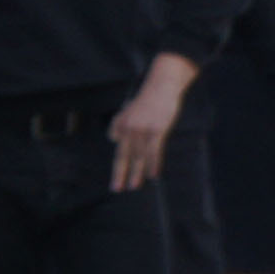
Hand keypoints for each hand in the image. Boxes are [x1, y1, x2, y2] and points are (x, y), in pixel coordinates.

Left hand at [109, 54, 199, 192]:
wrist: (162, 84)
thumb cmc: (148, 96)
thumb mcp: (129, 107)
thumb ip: (120, 123)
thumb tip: (113, 138)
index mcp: (121, 122)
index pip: (116, 145)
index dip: (118, 159)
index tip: (119, 174)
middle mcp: (128, 127)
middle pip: (123, 155)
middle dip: (119, 173)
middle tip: (116, 189)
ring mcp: (142, 130)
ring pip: (138, 156)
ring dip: (136, 173)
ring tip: (134, 187)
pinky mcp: (157, 130)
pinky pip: (154, 151)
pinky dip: (153, 164)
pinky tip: (153, 175)